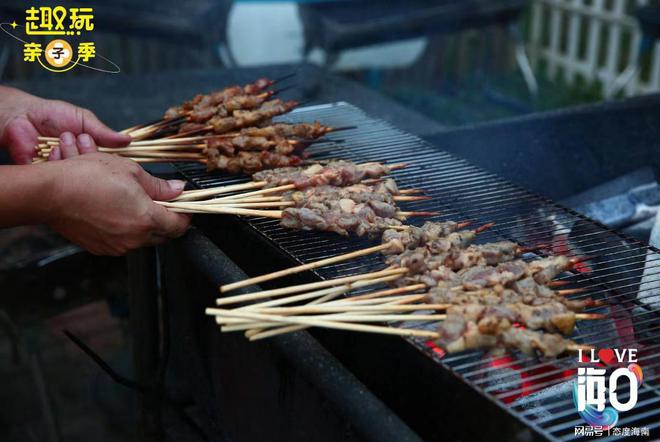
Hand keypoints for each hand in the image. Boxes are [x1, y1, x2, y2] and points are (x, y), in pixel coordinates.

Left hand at [0, 86, 130, 163]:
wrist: (21, 115)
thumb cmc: (51, 114)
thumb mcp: (83, 119)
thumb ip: (104, 132)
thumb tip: (128, 140)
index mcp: (90, 152)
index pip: (107, 163)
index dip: (111, 161)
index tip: (111, 155)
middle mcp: (78, 164)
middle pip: (93, 172)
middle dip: (88, 156)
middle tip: (81, 140)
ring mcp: (63, 170)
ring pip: (75, 174)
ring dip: (70, 156)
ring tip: (61, 139)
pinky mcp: (46, 175)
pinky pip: (57, 177)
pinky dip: (55, 163)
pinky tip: (50, 149)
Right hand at [42, 153, 190, 254]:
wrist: (50, 193)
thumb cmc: (88, 177)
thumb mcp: (130, 172)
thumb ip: (159, 186)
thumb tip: (178, 190)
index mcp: (146, 220)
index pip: (179, 226)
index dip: (185, 214)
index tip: (184, 205)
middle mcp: (133, 239)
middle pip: (162, 234)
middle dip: (165, 219)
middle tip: (160, 201)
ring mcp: (116, 246)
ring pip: (141, 238)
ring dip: (142, 222)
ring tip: (132, 202)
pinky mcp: (100, 248)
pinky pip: (121, 240)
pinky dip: (123, 227)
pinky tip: (115, 210)